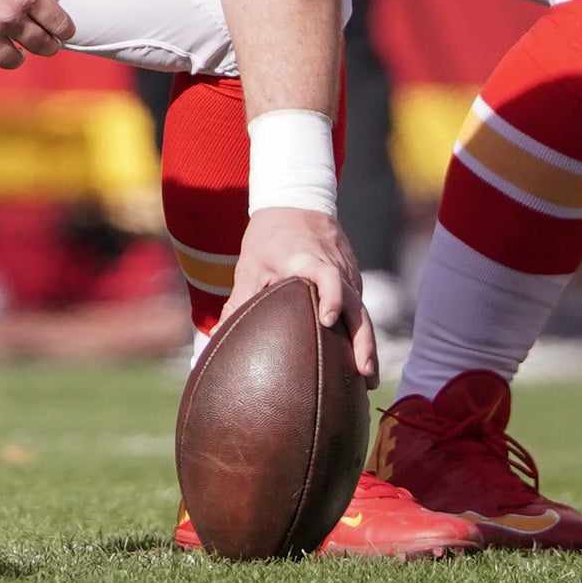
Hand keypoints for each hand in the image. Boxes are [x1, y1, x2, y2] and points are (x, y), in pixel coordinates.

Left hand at [231, 207, 377, 387]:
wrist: (297, 202)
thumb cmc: (269, 236)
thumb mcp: (249, 265)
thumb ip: (238, 301)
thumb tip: (214, 338)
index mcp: (308, 261)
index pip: (328, 277)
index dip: (330, 298)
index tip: (327, 320)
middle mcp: (335, 267)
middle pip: (356, 305)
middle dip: (363, 341)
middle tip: (363, 374)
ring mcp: (348, 273)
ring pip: (362, 310)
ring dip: (367, 343)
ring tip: (366, 380)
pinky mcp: (352, 278)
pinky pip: (360, 306)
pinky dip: (362, 331)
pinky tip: (359, 360)